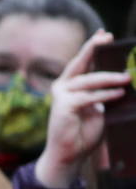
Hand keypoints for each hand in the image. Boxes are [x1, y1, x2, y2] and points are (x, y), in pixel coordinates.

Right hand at [35, 30, 127, 188]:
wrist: (70, 154)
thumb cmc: (84, 131)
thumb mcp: (98, 107)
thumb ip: (103, 92)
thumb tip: (124, 79)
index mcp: (70, 85)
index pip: (83, 62)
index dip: (93, 47)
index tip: (105, 34)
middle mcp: (63, 86)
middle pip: (80, 63)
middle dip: (94, 49)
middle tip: (107, 38)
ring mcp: (61, 96)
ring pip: (88, 80)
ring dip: (110, 78)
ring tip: (127, 77)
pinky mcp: (63, 107)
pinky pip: (88, 97)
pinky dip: (105, 95)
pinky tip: (118, 93)